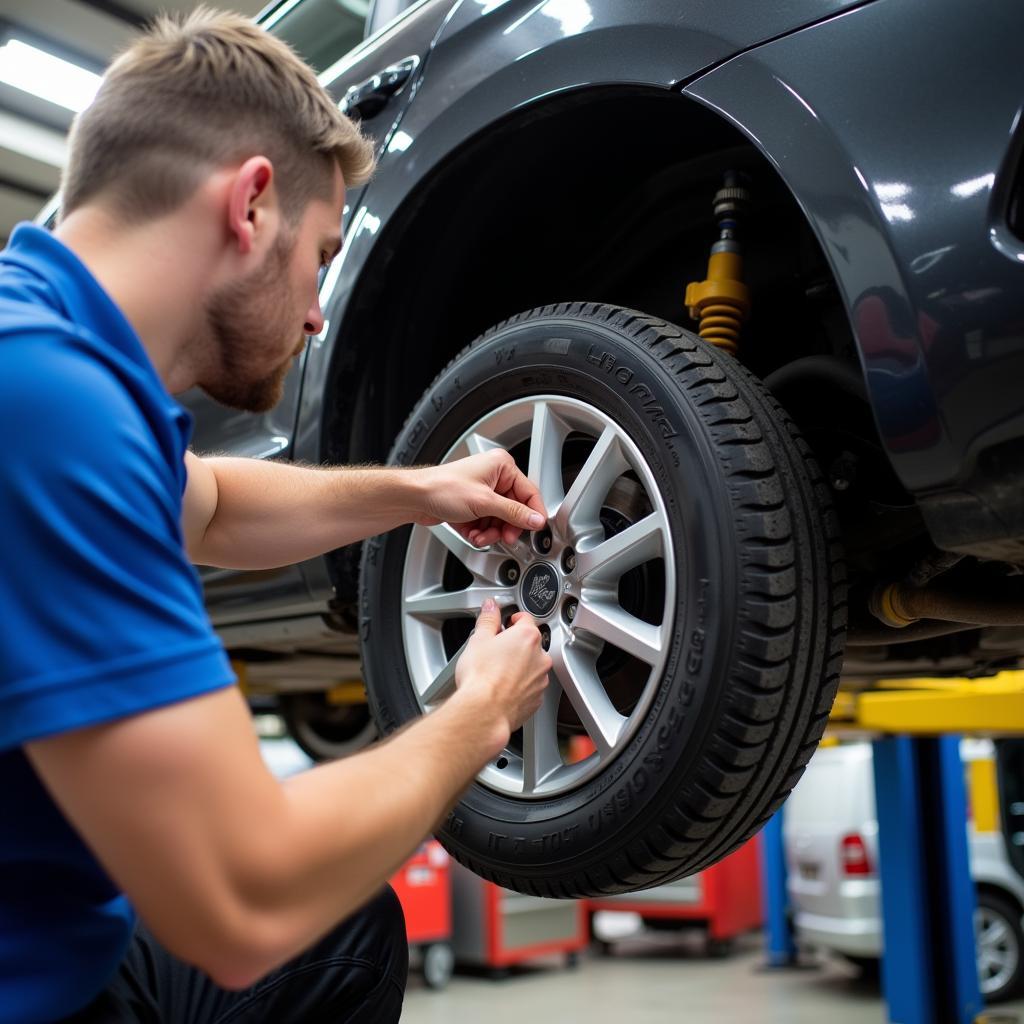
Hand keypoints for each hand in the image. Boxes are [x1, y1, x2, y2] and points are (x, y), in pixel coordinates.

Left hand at [412, 450, 546, 546]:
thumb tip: (536, 520)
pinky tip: (473, 533)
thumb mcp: (484, 502)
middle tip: (504, 537)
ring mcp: (483, 492)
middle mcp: (494, 477)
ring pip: (500, 520)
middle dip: (506, 526)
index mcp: (501, 466)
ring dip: (491, 532)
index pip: (529, 492)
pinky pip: (487, 523)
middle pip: (514, 510)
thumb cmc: (441, 488)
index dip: (532, 514)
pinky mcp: (473, 505)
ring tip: (480, 536)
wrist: (414, 498)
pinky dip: (481, 532)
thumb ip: (514, 513)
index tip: (535, 529)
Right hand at [454, 599, 551, 747]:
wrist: (484, 712)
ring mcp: (540, 679)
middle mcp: (540, 657)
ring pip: (532, 666)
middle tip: (495, 651)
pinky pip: (530, 686)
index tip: (503, 624)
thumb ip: (488, 619)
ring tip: (496, 672)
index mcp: (527, 636)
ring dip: (519, 666)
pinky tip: (502, 688)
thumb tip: (490, 608)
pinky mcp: (537, 699)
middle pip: (530, 643)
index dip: (511, 619)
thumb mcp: (478, 640)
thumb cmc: (481, 678)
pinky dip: (520, 685)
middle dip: (514, 645)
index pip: (525, 618)